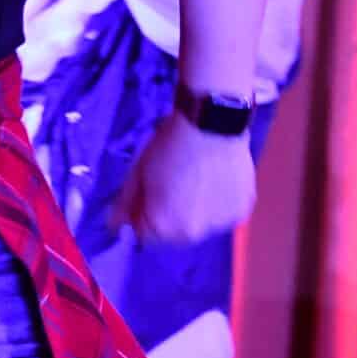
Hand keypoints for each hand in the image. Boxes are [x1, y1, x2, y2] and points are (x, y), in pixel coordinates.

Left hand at [112, 114, 255, 245]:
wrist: (211, 122)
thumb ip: (125, 204)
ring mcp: (221, 224)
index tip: (149, 191)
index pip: (144, 235)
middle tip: (175, 182)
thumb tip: (114, 226)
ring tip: (199, 179)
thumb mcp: (138, 172)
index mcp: (164, 228)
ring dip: (197, 211)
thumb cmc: (168, 146)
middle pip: (174, 234)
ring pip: (201, 224)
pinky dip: (220, 202)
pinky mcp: (242, 209)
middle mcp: (193, 235)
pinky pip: (224, 212)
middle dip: (171, 215)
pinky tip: (218, 177)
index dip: (142, 213)